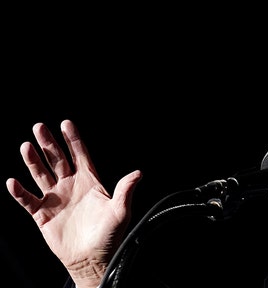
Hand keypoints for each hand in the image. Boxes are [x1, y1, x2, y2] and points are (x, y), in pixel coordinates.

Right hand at [6, 119, 141, 287]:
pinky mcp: (42, 214)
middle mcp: (70, 186)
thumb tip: (138, 173)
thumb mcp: (121, 211)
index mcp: (89, 182)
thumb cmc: (109, 235)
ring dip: (33, 161)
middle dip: (49, 144)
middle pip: (57, 160)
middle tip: (39, 127)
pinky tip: (13, 182)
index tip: (66, 123)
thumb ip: (126, 190)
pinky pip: (28, 200)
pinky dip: (19, 192)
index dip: (73, 140)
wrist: (92, 258)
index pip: (80, 155)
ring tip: (26, 146)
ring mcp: (55, 199)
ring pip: (41, 174)